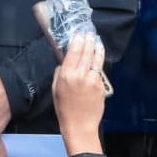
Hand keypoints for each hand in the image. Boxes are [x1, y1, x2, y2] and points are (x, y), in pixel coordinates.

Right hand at [52, 34, 105, 154]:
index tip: (79, 33)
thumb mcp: (55, 88)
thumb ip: (60, 72)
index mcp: (66, 75)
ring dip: (96, 47)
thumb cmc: (64, 108)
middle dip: (88, 40)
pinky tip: (98, 56)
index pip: (73, 52)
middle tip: (89, 32)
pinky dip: (99, 61)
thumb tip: (65, 61)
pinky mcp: (101, 85)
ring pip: (96, 59)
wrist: (79, 124)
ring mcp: (92, 80)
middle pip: (86, 52)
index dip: (77, 40)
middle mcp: (80, 75)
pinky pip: (99, 70)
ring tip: (96, 40)